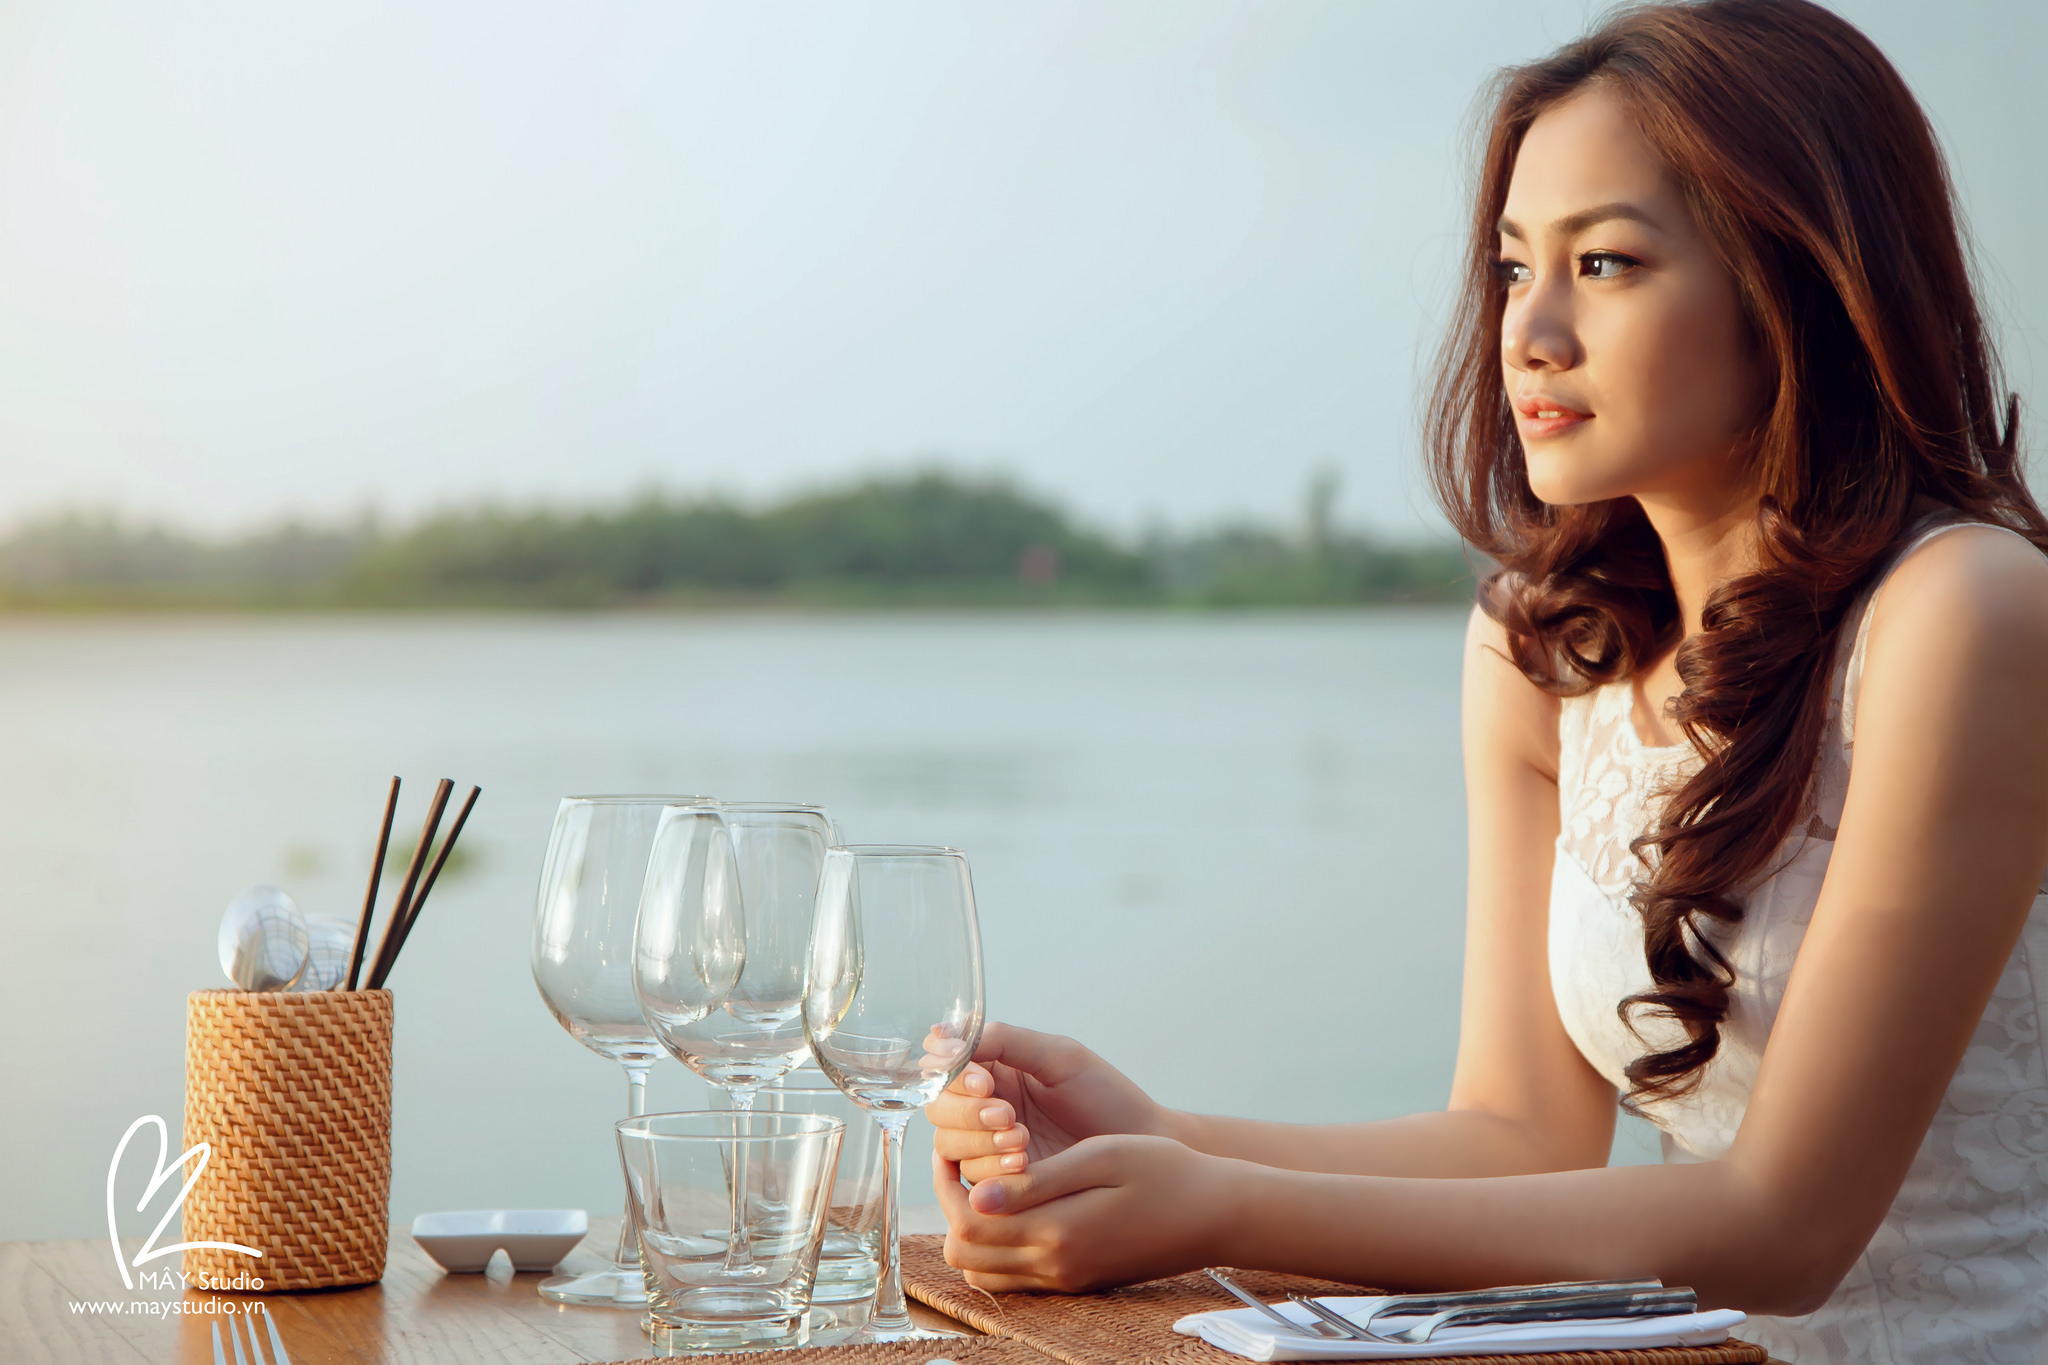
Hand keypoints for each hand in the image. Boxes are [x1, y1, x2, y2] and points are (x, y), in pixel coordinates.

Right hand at [924, 1022, 1169, 1183]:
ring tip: (1023, 1141)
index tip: (986, 1082)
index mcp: (995, 1070)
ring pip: (950, 1145)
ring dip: (980, 1143)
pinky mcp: (1000, 1183)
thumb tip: (943, 1032)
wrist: (1141, 1148)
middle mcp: (985, 1108)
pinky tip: (1024, 1166)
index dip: (955, 1076)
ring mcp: (989, 1147)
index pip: (947, 1069)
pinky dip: (991, 1171)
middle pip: (940, 1109)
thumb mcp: (1058, 1057)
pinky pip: (972, 1178)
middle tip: (1008, 1116)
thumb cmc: (1106, 1096)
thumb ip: (1004, 1041)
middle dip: (968, 1114)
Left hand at [932, 1133, 1242, 1291]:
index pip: (969, 1221)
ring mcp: (1066, 1279)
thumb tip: (979, 1192)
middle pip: (966, 1254)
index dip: (946, 1185)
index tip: (951, 1149)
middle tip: (962, 1165)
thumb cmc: (1166, 1173)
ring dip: (973, 1231)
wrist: (1216, 1215)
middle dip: (951, 1207)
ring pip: (984, 1272)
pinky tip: (1016, 1209)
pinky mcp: (1077, 1281)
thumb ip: (1039, 1180)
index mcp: (1058, 1232)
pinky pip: (1013, 1278)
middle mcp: (1056, 1266)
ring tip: (988, 1185)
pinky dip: (998, 1248)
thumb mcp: (1102, 1158)